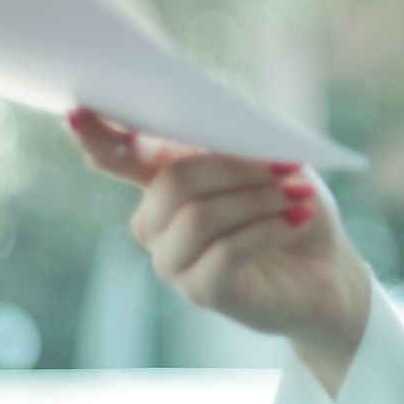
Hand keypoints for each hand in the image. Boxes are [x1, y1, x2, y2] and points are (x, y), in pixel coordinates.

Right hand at [64, 108, 370, 377]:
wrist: (326, 269)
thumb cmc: (291, 206)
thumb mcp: (272, 163)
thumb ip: (235, 143)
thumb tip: (218, 126)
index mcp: (163, 180)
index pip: (116, 156)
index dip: (96, 136)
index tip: (77, 112)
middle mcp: (157, 222)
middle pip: (172, 183)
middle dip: (235, 169)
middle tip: (288, 167)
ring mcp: (173, 261)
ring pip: (198, 217)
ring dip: (257, 201)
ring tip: (299, 196)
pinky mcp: (201, 291)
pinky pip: (224, 252)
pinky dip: (267, 230)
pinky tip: (295, 220)